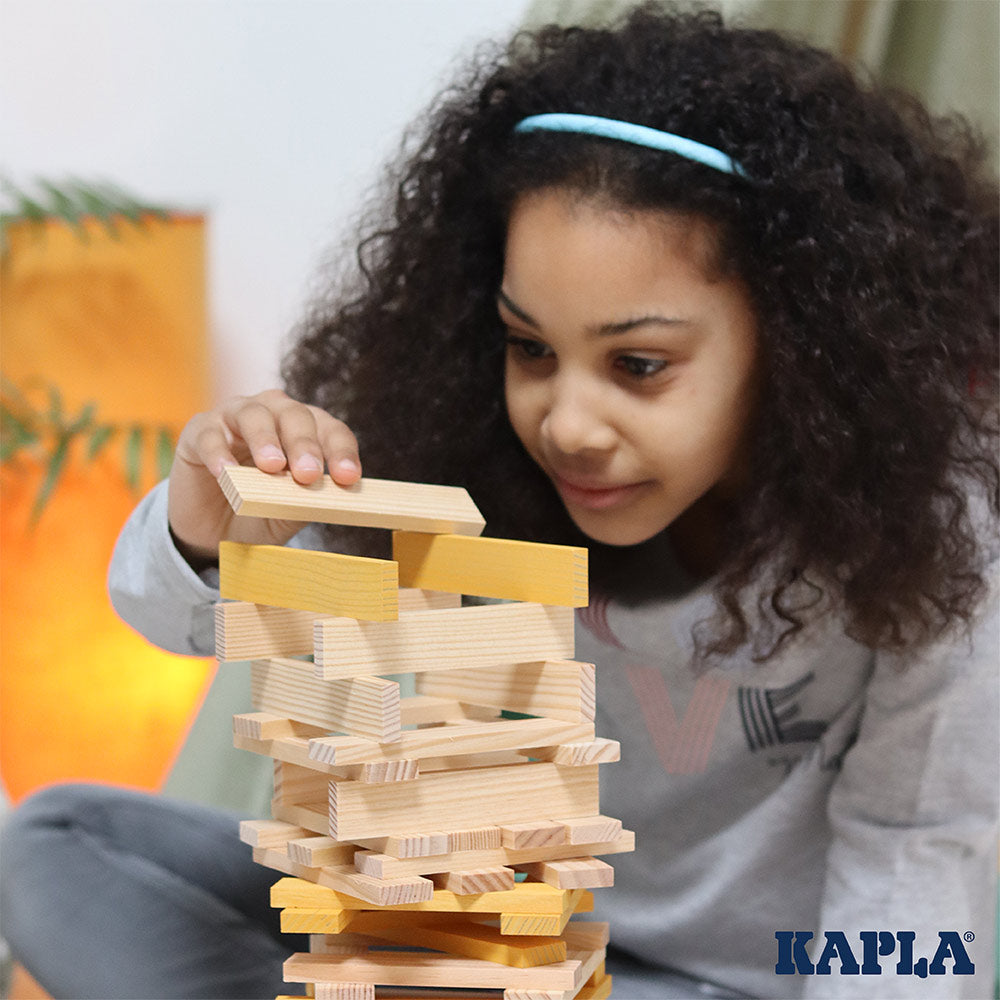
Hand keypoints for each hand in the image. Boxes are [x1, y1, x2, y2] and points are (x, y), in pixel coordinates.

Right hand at [167, 389, 360, 563]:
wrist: (212, 530)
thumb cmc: (258, 513)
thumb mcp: (287, 514)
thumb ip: (305, 503)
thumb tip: (328, 498)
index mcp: (304, 430)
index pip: (329, 429)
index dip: (341, 451)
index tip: (348, 478)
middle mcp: (272, 413)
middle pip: (294, 414)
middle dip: (304, 443)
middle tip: (308, 473)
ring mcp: (233, 417)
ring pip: (253, 414)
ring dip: (265, 438)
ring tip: (272, 466)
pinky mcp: (199, 432)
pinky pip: (209, 434)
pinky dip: (219, 452)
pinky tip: (226, 473)